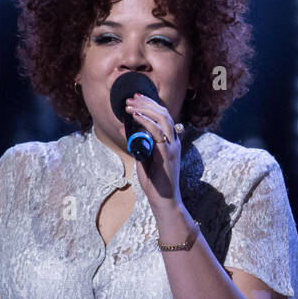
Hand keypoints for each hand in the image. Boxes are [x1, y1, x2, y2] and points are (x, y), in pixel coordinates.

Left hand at [125, 94, 182, 209]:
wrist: (164, 200)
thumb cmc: (155, 182)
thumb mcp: (142, 159)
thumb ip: (136, 143)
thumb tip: (123, 129)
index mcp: (170, 142)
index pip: (164, 116)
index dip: (150, 104)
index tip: (136, 97)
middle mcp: (174, 141)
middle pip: (163, 113)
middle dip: (146, 103)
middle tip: (130, 98)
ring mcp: (172, 147)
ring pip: (162, 119)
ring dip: (145, 109)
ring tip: (129, 105)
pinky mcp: (167, 154)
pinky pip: (157, 133)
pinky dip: (146, 122)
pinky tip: (135, 116)